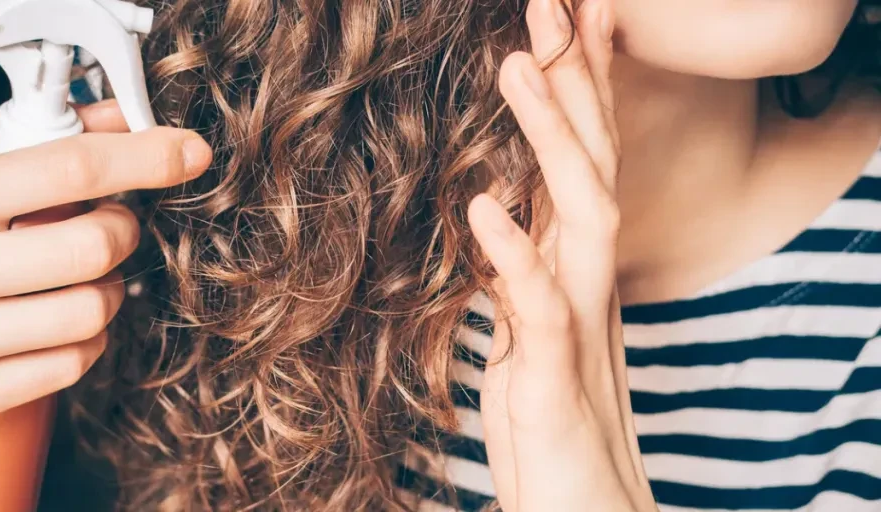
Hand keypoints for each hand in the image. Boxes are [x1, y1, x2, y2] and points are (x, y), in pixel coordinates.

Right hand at [0, 100, 211, 438]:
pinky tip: (55, 323)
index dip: (143, 158)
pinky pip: (69, 366)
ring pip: (90, 314)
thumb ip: (27, 139)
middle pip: (92, 248)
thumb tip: (117, 118)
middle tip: (108, 225)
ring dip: (108, 292)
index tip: (186, 153)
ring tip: (77, 279)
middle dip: (121, 231)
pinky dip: (84, 341)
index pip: (67, 168)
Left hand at [468, 0, 656, 510]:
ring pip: (582, 216)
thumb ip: (523, 275)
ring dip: (552, 138)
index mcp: (571, 269)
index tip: (569, 17)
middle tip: (553, 1)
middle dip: (576, 79)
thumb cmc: (551, 428)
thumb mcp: (531, 335)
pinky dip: (515, 256)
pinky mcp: (555, 383)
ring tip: (514, 65)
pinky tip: (483, 208)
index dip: (579, 87)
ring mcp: (579, 329)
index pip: (583, 161)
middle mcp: (585, 285)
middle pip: (593, 164)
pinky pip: (541, 310)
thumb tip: (503, 219)